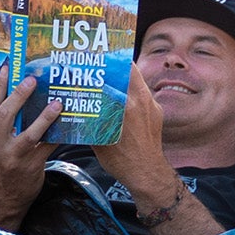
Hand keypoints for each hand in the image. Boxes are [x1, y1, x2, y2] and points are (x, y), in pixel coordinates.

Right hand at [0, 65, 60, 229]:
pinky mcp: (31, 166)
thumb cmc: (2, 163)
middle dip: (20, 94)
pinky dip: (58, 134)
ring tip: (58, 103)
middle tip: (33, 80)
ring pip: (29, 133)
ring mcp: (13, 157)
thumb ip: (0, 123)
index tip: (8, 69)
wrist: (5, 196)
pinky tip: (68, 124)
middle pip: (6, 114)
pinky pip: (47, 146)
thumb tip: (17, 92)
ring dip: (45, 116)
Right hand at [91, 61, 169, 193]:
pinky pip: (143, 94)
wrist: (147, 173)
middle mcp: (141, 100)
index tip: (92, 61)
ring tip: (109, 78)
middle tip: (101, 64)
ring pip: (137, 80)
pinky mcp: (156, 112)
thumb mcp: (99, 138)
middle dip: (115, 64)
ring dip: (124, 76)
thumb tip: (78, 106)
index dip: (102, 65)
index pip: (113, 74)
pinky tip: (121, 98)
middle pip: (129, 69)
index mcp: (126, 105)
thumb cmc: (122, 160)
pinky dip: (131, 91)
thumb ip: (91, 118)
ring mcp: (151, 105)